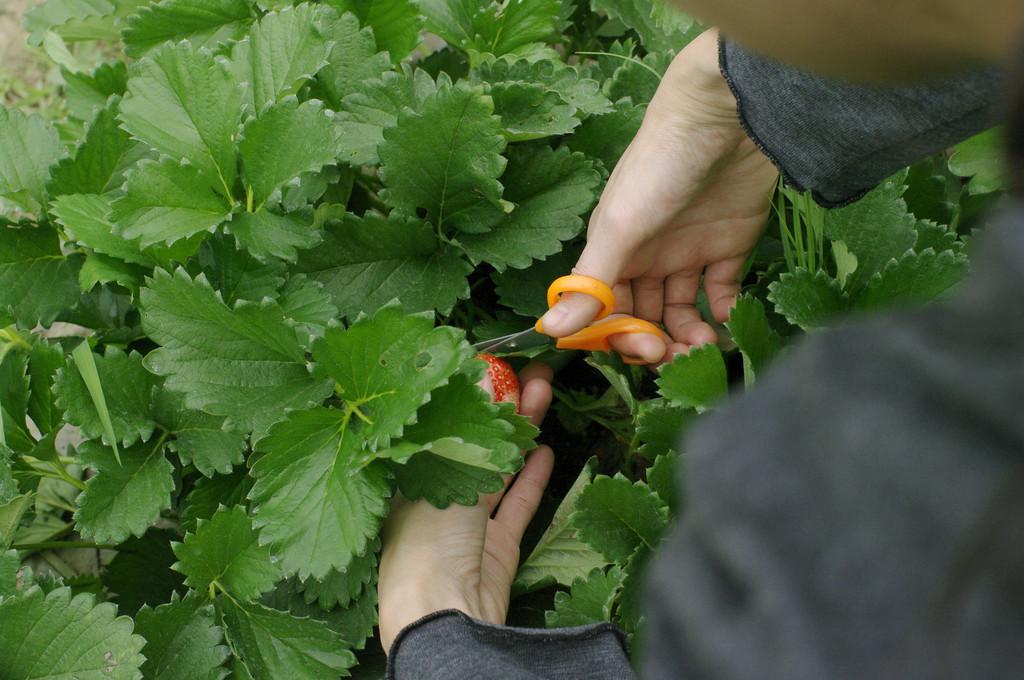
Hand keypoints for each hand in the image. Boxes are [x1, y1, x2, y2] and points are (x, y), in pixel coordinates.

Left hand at [377, 363, 554, 653]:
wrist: (442, 613)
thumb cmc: (425, 539)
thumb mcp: (445, 469)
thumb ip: (467, 422)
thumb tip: (479, 372)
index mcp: (409, 477)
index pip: (441, 423)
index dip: (469, 394)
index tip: (494, 363)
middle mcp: (436, 497)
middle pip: (475, 442)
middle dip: (503, 406)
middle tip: (531, 370)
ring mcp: (468, 525)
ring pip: (499, 468)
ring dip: (521, 432)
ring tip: (543, 392)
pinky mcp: (495, 548)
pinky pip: (516, 505)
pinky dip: (530, 478)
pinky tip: (545, 450)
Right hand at [541, 29, 778, 363]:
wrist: (726, 117)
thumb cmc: (660, 167)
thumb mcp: (619, 228)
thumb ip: (591, 283)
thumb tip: (549, 330)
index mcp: (613, 251)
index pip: (606, 309)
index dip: (618, 334)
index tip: (639, 349)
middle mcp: (646, 256)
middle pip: (644, 314)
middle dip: (656, 341)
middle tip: (676, 356)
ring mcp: (687, 252)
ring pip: (681, 310)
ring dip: (688, 334)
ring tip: (703, 345)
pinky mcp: (728, 246)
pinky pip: (722, 292)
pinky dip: (723, 313)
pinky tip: (725, 322)